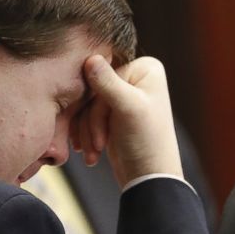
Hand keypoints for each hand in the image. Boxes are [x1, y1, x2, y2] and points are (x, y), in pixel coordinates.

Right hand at [73, 55, 183, 187]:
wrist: (148, 177)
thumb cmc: (145, 142)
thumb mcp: (127, 109)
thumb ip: (107, 83)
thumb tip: (90, 57)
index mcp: (146, 68)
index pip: (104, 76)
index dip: (98, 105)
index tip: (103, 131)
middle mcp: (136, 77)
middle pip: (94, 90)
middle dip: (91, 122)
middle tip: (97, 145)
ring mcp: (124, 95)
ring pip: (87, 105)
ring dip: (87, 132)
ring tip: (94, 154)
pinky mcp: (114, 113)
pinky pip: (87, 116)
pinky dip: (86, 135)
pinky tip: (91, 153)